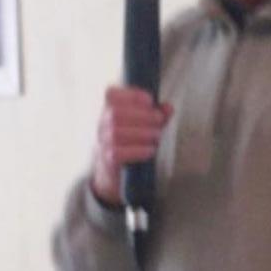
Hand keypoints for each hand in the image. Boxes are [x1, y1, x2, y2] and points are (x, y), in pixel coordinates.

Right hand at [91, 86, 172, 205]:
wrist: (112, 176)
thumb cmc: (130, 146)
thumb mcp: (143, 128)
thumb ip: (155, 117)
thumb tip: (168, 108)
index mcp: (109, 112)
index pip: (111, 95)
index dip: (130, 95)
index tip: (149, 100)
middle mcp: (102, 125)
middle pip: (115, 113)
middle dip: (142, 115)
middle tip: (159, 120)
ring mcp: (103, 143)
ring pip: (116, 133)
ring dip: (141, 132)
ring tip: (157, 135)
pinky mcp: (108, 161)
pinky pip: (117, 153)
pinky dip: (137, 150)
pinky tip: (150, 150)